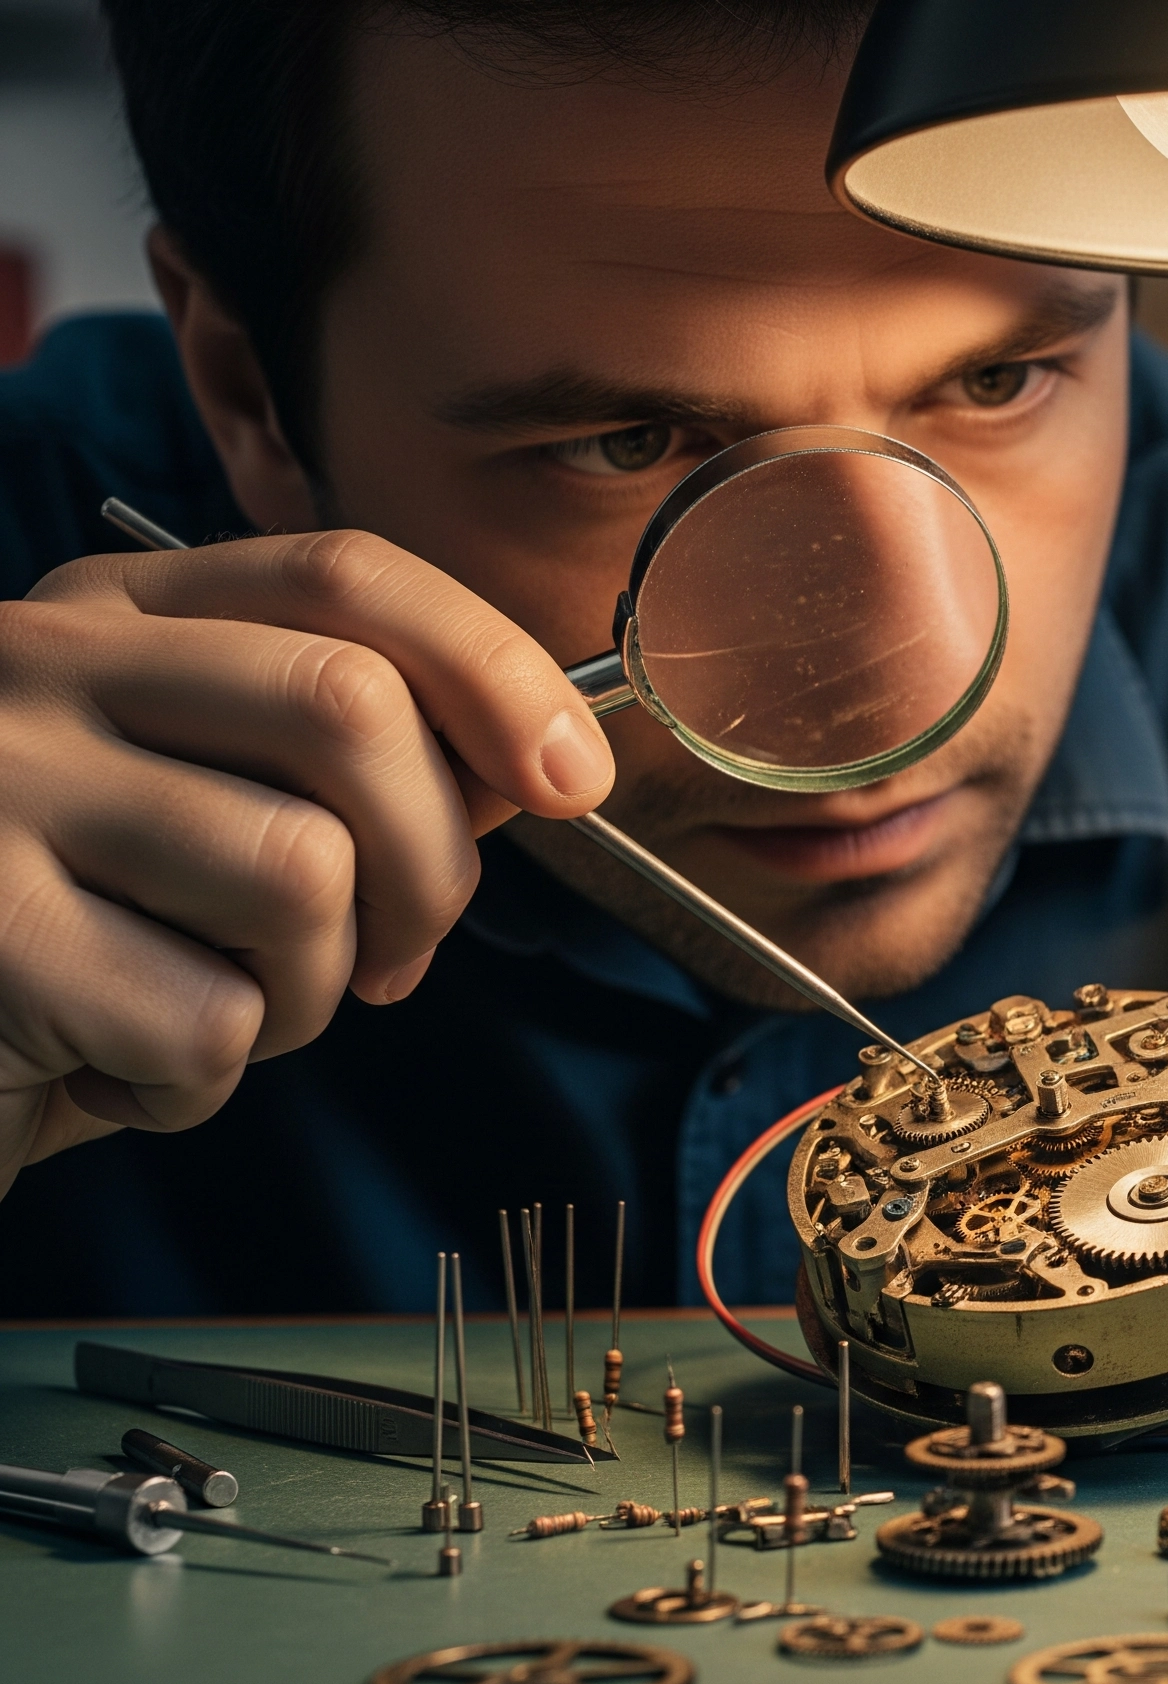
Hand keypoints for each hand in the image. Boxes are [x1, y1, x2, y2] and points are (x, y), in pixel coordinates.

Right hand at [0, 531, 613, 1188]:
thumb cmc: (73, 937)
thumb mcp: (204, 810)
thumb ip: (348, 769)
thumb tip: (535, 763)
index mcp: (117, 614)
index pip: (347, 574)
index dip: (493, 670)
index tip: (574, 778)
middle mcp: (41, 666)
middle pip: (349, 708)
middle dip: (429, 863)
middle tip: (396, 959)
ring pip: (298, 872)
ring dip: (309, 992)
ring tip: (217, 1011)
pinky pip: (205, 1022)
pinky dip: (199, 1084)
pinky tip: (117, 1071)